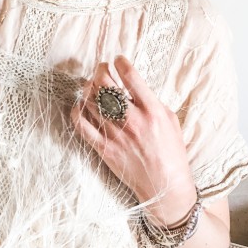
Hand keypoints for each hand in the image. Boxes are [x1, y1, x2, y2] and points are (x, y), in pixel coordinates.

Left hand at [70, 55, 196, 224]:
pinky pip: (81, 126)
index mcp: (152, 111)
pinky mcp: (104, 149)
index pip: (131, 77)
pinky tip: (79, 105)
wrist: (166, 187)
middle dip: (100, 70)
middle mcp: (133, 121)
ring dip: (88, 88)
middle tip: (100, 69)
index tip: (118, 59)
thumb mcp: (171, 121)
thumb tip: (134, 87)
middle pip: (106, 86)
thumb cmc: (172, 153)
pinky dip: (76, 111)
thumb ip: (153, 102)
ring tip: (91, 85)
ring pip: (92, 102)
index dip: (120, 62)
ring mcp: (117, 136)